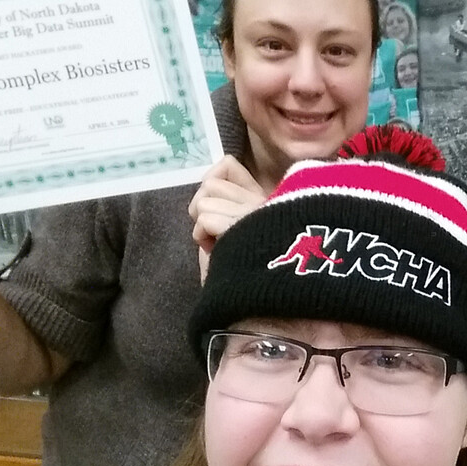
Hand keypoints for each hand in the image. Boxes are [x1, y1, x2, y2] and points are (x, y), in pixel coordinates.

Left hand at [188, 155, 267, 280]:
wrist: (259, 300)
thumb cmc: (246, 272)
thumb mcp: (237, 229)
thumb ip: (228, 203)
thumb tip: (209, 182)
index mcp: (264, 198)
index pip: (227, 165)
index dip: (211, 183)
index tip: (214, 211)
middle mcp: (263, 199)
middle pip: (210, 183)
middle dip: (202, 208)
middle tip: (213, 234)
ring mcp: (254, 211)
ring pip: (204, 200)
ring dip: (202, 225)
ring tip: (216, 244)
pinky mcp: (242, 225)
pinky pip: (204, 220)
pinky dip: (202, 237)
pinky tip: (215, 251)